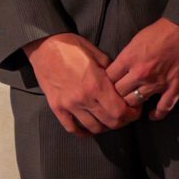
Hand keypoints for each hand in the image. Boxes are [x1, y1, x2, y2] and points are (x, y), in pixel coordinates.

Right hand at [24, 32, 138, 136]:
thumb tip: (122, 84)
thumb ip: (112, 72)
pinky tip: (88, 128)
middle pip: (110, 122)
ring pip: (93, 128)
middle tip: (124, 116)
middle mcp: (84, 98)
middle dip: (122, 122)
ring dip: (104, 127)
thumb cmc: (71, 47)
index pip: (120, 111)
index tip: (134, 111)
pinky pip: (71, 128)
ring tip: (107, 120)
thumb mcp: (98, 55)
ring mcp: (69, 104)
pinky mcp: (56, 107)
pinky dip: (82, 132)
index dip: (132, 114)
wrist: (44, 46)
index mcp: (96, 84)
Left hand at [105, 18, 178, 119]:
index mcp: (129, 58)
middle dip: (115, 96)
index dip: (105, 83)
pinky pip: (164, 107)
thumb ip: (127, 56)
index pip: (108, 78)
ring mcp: (158, 82)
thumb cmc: (163, 30)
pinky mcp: (176, 87)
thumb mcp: (137, 39)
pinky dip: (157, 114)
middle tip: (115, 99)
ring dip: (132, 105)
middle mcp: (141, 73)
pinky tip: (152, 115)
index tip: (106, 86)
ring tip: (130, 107)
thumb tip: (119, 68)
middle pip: (119, 93)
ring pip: (136, 102)